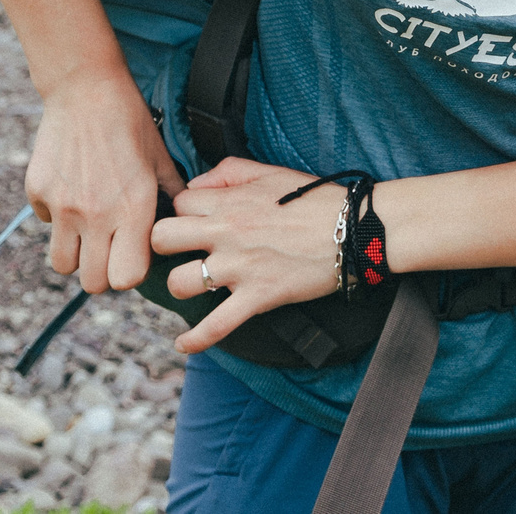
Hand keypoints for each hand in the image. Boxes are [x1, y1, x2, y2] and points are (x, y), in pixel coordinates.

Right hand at [24, 71, 185, 294]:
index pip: (127, 278)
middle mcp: (97, 214)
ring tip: (86, 230)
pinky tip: (70, 191)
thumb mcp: (159, 158)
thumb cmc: (129, 122)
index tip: (131, 254)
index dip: (130, 271)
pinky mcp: (39, 192)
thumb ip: (171, 195)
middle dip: (101, 271)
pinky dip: (56, 218)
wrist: (86, 88)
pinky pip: (46, 224)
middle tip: (107, 248)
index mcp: (133, 209)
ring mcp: (64, 206)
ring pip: (63, 264)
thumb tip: (181, 222)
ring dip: (75, 253)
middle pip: (93, 282)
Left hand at [148, 157, 350, 352]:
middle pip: (162, 239)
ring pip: (181, 283)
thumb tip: (196, 185)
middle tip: (178, 252)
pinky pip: (216, 326)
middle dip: (163, 246)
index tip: (191, 222)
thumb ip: (227, 172)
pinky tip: (182, 344)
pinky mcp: (258, 297)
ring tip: (192, 285)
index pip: (179, 203)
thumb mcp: (270, 172)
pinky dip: (195, 340)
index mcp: (230, 202)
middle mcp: (227, 233)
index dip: (181, 211)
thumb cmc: (315, 199)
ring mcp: (240, 268)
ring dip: (181, 286)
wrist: (353, 229)